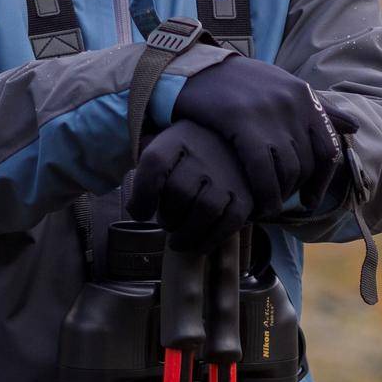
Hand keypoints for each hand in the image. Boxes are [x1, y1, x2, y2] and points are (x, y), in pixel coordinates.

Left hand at [125, 119, 253, 253]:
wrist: (236, 145)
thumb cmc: (191, 153)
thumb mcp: (167, 146)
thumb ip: (149, 169)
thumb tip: (135, 208)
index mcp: (179, 137)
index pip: (155, 162)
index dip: (143, 193)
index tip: (140, 213)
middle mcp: (206, 152)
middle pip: (179, 190)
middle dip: (167, 216)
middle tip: (167, 222)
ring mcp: (229, 174)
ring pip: (204, 209)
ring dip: (185, 233)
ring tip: (177, 239)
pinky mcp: (247, 195)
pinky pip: (229, 223)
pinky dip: (209, 240)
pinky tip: (198, 244)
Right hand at [172, 57, 353, 218]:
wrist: (200, 70)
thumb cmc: (242, 83)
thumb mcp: (285, 88)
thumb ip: (320, 109)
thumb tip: (354, 127)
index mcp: (305, 97)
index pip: (328, 149)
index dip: (323, 181)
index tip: (311, 200)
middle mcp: (293, 104)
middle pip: (307, 165)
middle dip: (295, 190)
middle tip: (279, 202)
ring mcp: (270, 113)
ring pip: (287, 172)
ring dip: (279, 196)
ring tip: (266, 206)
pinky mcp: (243, 122)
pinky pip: (262, 171)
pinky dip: (264, 195)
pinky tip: (257, 207)